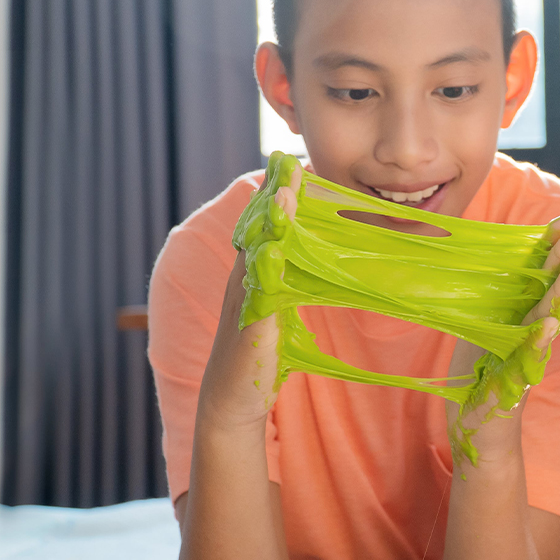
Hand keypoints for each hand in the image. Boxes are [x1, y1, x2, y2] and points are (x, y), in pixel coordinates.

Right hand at [196, 166, 302, 433]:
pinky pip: (255, 292)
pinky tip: (276, 251)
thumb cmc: (263, 353)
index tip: (292, 163)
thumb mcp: (284, 311)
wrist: (233, 401)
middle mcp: (244, 280)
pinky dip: (265, 268)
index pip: (266, 226)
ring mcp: (243, 301)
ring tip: (284, 193)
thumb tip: (327, 264)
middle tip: (284, 159)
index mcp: (256, 274)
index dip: (277, 195)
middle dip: (269, 194)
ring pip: (253, 252)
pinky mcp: (248, 326)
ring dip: (269, 222)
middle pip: (255, 229)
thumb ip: (298, 284)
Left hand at [446, 216, 559, 456]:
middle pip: (548, 290)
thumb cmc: (481, 380)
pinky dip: (539, 340)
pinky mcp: (513, 384)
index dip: (549, 248)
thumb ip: (493, 303)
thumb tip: (493, 264)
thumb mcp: (481, 332)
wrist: (480, 432)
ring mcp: (523, 358)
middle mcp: (527, 333)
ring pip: (545, 319)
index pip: (536, 276)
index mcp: (518, 316)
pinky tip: (551, 324)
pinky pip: (528, 359)